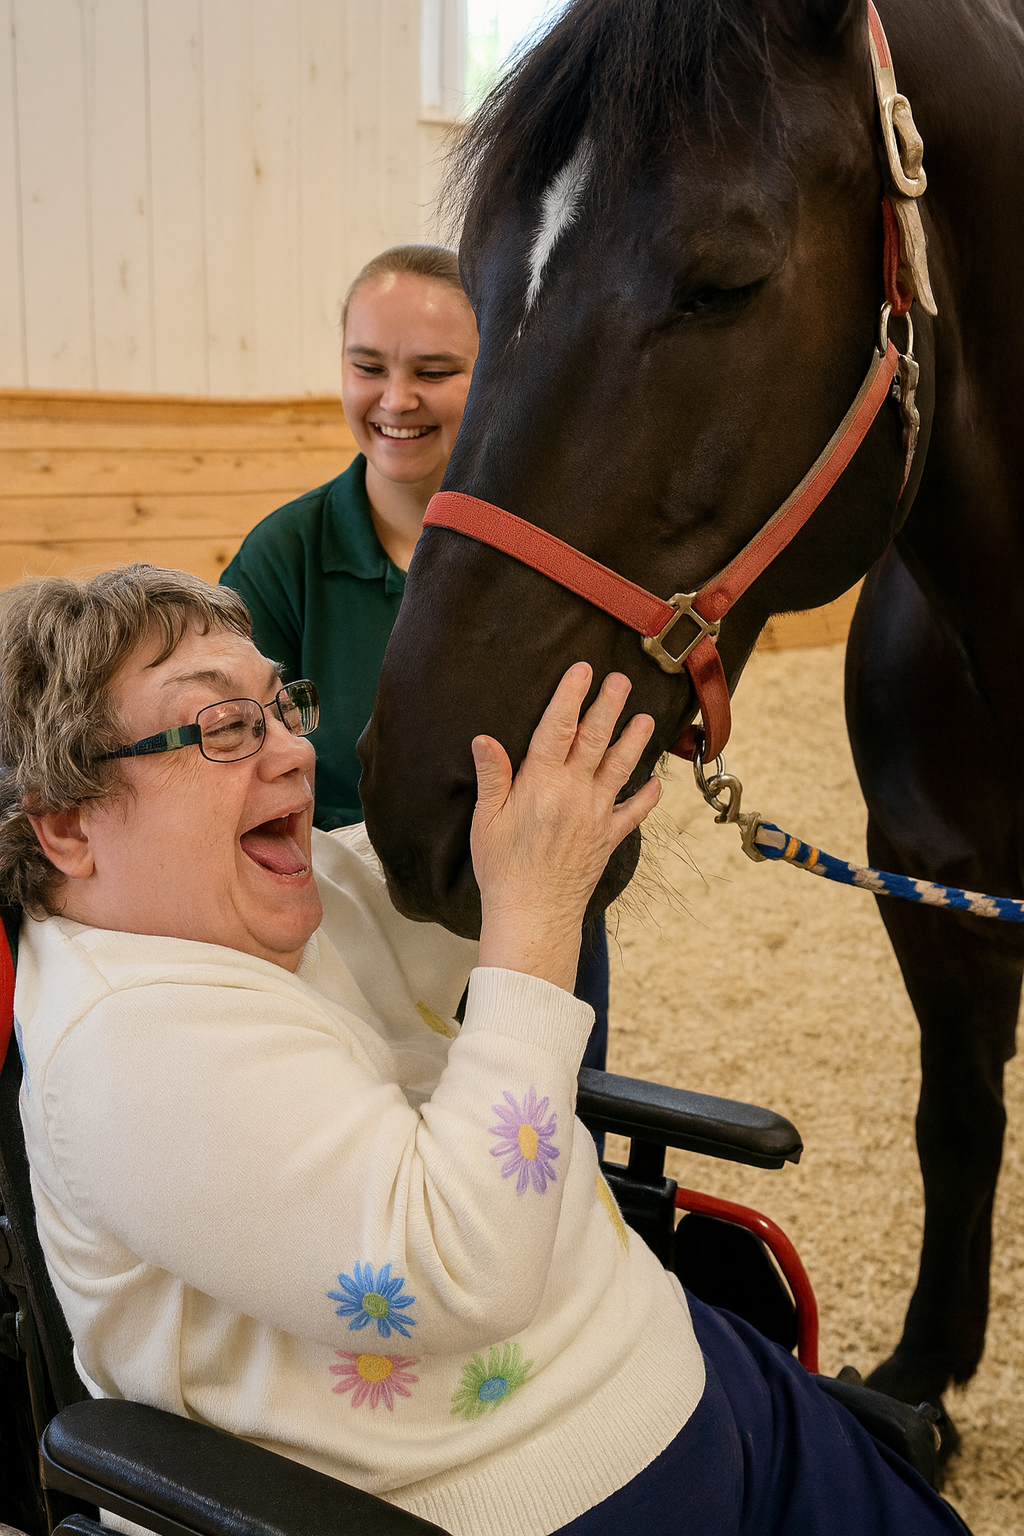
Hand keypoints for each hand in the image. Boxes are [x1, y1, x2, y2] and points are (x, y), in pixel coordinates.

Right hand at [471, 663, 660, 990]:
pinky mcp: (608, 837)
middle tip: (622, 679)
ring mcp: (596, 814)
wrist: (534, 914)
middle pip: (595, 739)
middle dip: (609, 706)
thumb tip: (484, 739)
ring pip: (620, 768)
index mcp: (541, 783)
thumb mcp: (486, 820)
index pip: (557, 728)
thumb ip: (492, 776)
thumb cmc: (503, 868)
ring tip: (646, 718)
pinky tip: (656, 782)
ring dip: (634, 741)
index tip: (581, 670)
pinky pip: (633, 812)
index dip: (570, 696)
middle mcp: (575, 792)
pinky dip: (647, 796)